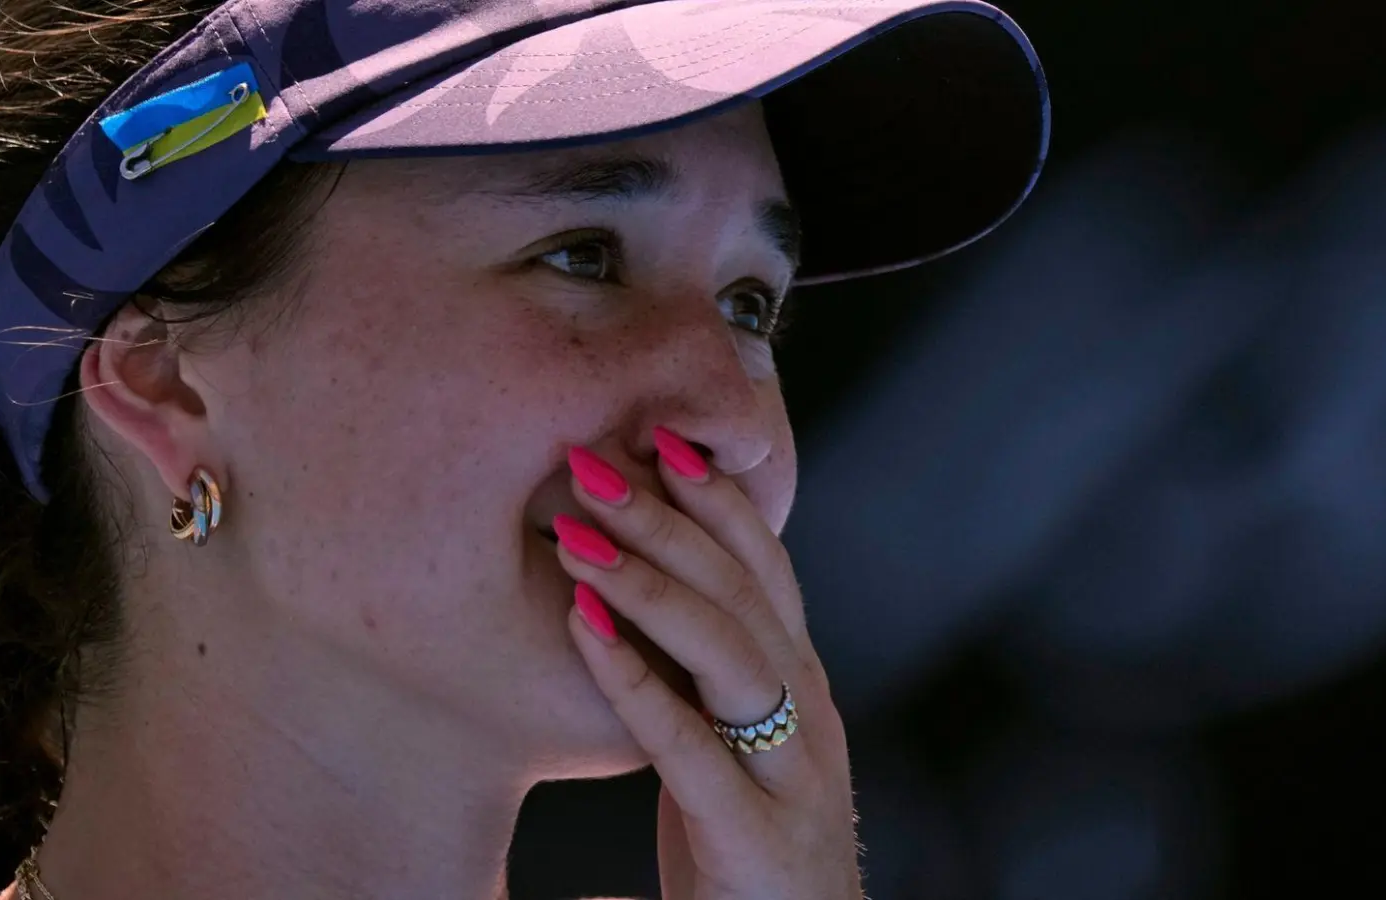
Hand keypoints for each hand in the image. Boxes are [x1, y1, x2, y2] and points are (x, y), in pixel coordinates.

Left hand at [554, 428, 863, 899]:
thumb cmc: (746, 845)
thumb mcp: (739, 741)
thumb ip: (711, 671)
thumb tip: (649, 583)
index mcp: (803, 685)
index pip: (768, 568)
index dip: (718, 497)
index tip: (659, 431)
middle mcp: (809, 716)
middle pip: (746, 592)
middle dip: (670, 517)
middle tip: (594, 457)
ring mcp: (792, 775)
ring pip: (731, 652)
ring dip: (651, 581)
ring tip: (577, 529)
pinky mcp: (757, 838)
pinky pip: (689, 746)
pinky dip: (635, 678)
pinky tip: (582, 626)